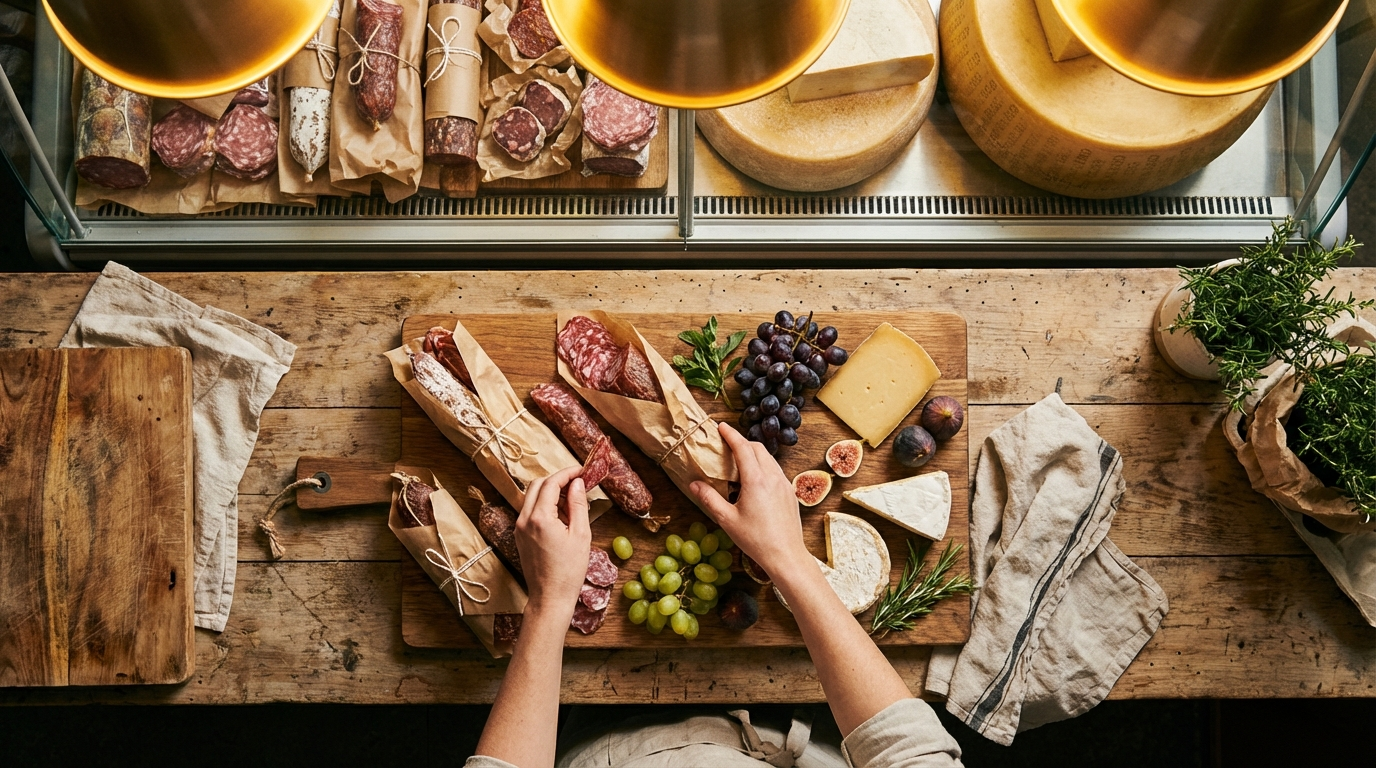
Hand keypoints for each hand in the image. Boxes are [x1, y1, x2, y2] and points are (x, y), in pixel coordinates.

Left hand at [515, 465, 591, 617]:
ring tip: (572, 499)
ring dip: (550, 491)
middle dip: (557, 479)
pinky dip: (544, 505)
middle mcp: (524, 519)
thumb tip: (578, 483)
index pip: (551, 483)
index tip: (582, 471)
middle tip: (577, 482)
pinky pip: (530, 511)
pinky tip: (561, 514)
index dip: (568, 473)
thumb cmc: (569, 571)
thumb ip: (578, 505)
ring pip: (532, 497)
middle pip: (537, 485)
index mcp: (540, 518)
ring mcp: (519, 528)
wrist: (550, 597)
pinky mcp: (519, 536)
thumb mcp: (581, 535)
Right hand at [690, 423, 810, 581]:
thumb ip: (709, 498)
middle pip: (758, 448)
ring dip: (754, 452)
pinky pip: (776, 470)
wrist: (786, 555)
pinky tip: (755, 478)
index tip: (721, 426)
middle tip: (727, 442)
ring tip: (739, 459)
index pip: (743, 447)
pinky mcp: (790, 492)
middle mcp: (773, 477)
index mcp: (756, 480)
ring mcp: (785, 484)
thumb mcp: (727, 520)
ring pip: (769, 458)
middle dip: (742, 441)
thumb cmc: (756, 540)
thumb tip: (694, 484)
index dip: (731, 434)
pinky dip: (764, 465)